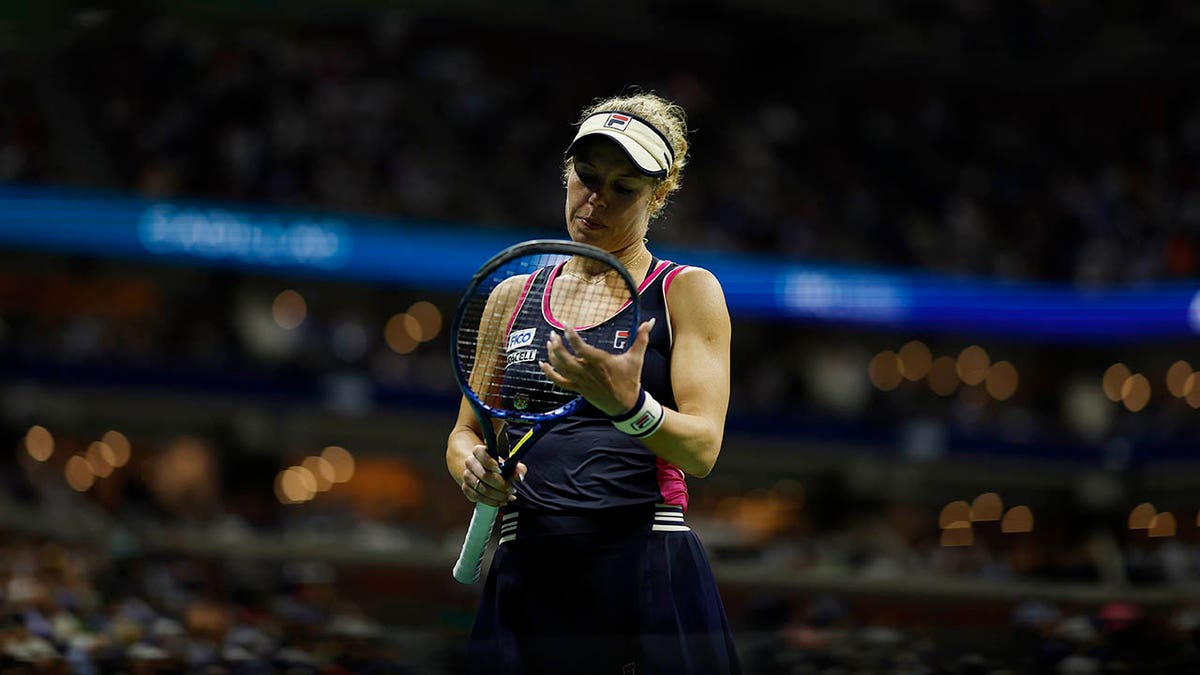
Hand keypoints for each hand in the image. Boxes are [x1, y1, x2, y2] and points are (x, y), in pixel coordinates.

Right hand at [461, 444, 525, 507]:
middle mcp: (470, 462)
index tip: (501, 470)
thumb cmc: (499, 466)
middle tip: (511, 489)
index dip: (490, 462)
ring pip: (481, 488)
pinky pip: (477, 498)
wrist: (484, 470)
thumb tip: (519, 477)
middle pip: (483, 475)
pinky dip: (491, 502)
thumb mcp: (510, 463)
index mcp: (479, 451)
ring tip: (508, 497)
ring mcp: (467, 476)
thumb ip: (517, 468)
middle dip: (500, 485)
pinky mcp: (466, 488)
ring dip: (497, 495)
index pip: (481, 454)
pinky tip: (500, 501)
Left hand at [540, 317, 655, 415]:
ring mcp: (581, 381)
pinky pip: (559, 381)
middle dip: (557, 345)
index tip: (565, 325)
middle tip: (554, 334)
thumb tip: (651, 321)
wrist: (626, 405)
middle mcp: (587, 371)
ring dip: (552, 355)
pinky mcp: (578, 388)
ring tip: (550, 343)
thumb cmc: (630, 380)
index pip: (580, 347)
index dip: (571, 336)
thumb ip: (642, 338)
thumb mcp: (636, 358)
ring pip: (560, 368)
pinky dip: (549, 373)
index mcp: (600, 361)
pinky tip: (543, 364)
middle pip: (565, 358)